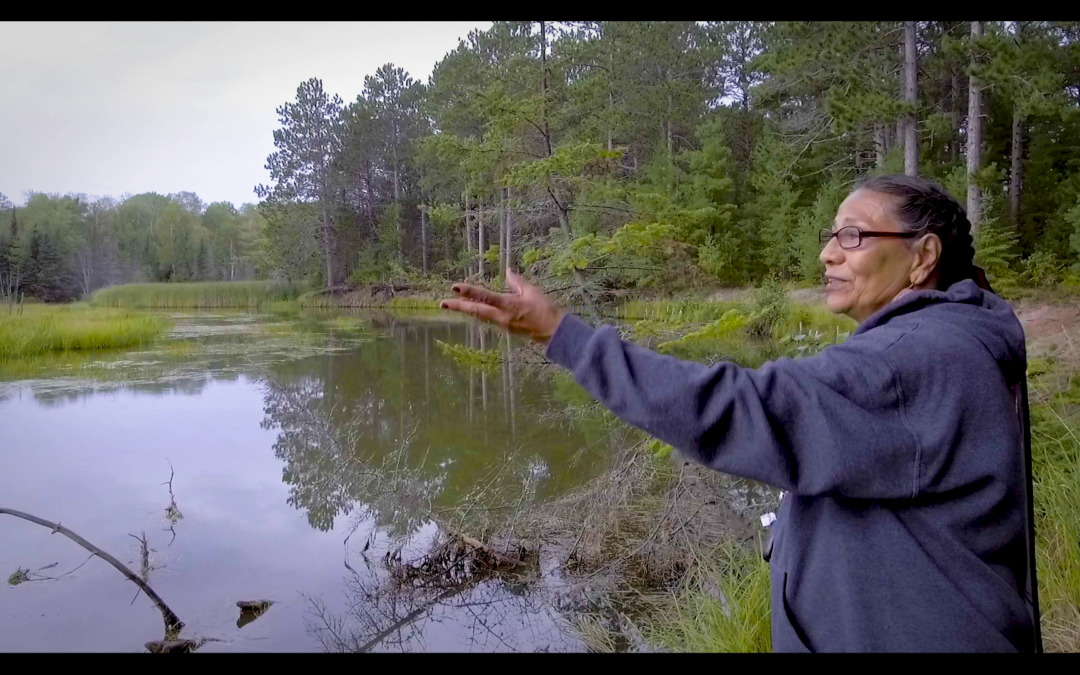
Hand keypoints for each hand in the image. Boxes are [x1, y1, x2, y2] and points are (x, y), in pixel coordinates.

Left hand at [441, 268, 565, 343]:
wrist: (554, 332)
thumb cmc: (545, 310)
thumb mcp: (532, 292)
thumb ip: (517, 282)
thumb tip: (507, 271)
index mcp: (509, 306)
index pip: (485, 297)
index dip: (469, 292)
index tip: (455, 287)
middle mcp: (502, 317)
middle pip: (476, 311)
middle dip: (458, 306)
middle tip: (443, 303)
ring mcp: (502, 324)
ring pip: (480, 316)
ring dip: (466, 309)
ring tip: (452, 304)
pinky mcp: (505, 328)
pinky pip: (488, 319)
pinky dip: (478, 313)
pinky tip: (471, 309)